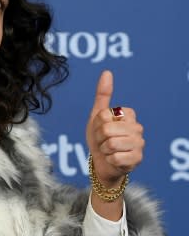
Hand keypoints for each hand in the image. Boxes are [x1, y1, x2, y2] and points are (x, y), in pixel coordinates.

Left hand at [86, 69, 144, 186]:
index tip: (101, 130)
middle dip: (99, 138)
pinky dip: (109, 160)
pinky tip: (114, 160)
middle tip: (103, 142)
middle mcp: (137, 127)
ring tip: (108, 151)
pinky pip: (115, 158)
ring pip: (111, 143)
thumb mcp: (97, 117)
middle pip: (106, 130)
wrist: (101, 164)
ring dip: (104, 150)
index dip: (97, 125)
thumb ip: (103, 95)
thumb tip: (107, 72)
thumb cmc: (100, 139)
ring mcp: (139, 143)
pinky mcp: (137, 159)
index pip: (103, 115)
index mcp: (129, 114)